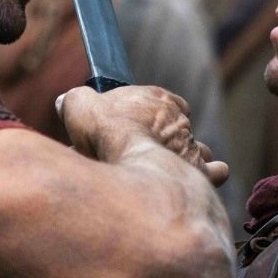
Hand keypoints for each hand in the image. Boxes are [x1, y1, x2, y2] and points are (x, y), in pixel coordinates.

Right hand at [57, 85, 228, 185]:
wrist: (129, 160)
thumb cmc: (106, 130)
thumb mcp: (79, 105)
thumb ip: (75, 100)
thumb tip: (65, 102)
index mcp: (156, 97)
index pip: (157, 100)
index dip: (142, 115)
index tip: (128, 129)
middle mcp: (180, 119)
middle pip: (173, 128)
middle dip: (161, 140)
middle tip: (141, 155)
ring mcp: (191, 146)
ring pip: (195, 149)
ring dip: (187, 157)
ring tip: (172, 168)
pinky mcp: (199, 173)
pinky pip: (212, 172)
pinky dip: (209, 175)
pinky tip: (202, 179)